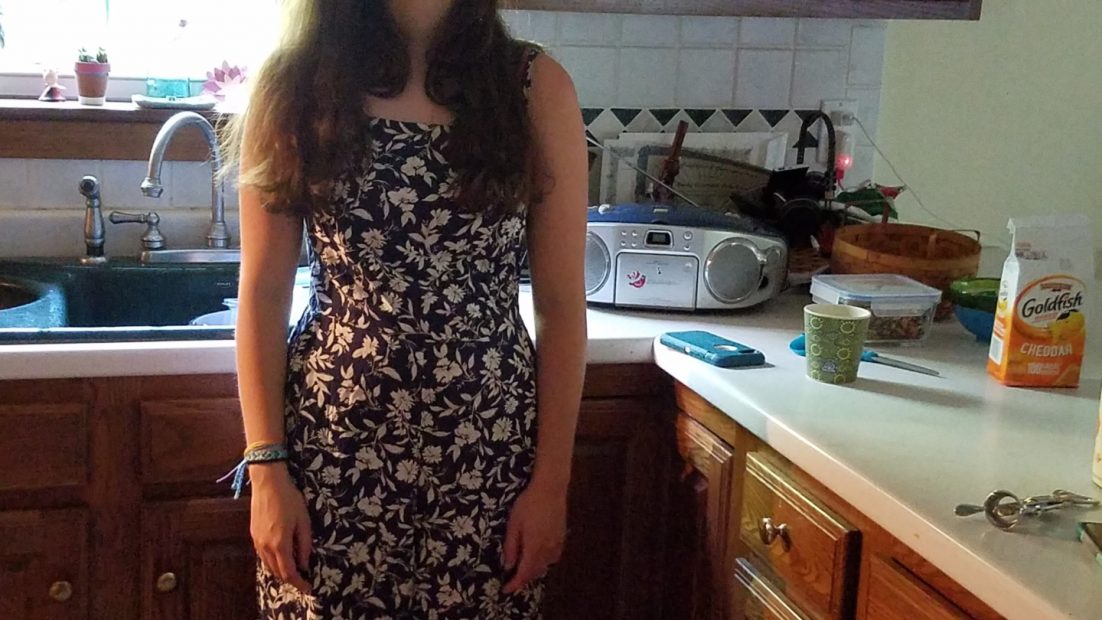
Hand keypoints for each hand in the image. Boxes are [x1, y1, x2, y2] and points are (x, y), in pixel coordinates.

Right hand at [250, 462, 312, 593]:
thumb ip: (304, 544)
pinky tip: (281, 557)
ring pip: (268, 566)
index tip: (309, 588)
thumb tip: (305, 564)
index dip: (299, 583)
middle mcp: (265, 546)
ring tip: (294, 569)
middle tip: (304, 579)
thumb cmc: (289, 499)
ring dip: (281, 571)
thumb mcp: (304, 521)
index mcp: (280, 544)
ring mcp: (257, 541)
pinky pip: (262, 556)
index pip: (289, 572)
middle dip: (290, 579)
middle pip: (277, 572)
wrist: (267, 482)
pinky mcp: (253, 535)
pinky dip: (272, 562)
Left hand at [502, 481, 567, 593]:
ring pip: (545, 566)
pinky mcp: (562, 537)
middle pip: (535, 572)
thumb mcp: (513, 524)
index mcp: (534, 547)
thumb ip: (511, 547)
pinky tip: (539, 556)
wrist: (551, 489)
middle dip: (523, 578)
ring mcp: (557, 544)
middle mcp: (547, 550)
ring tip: (523, 568)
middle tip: (511, 579)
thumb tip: (507, 566)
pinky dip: (544, 562)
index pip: (524, 573)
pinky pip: (553, 557)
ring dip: (534, 571)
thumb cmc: (528, 504)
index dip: (515, 584)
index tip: (505, 590)